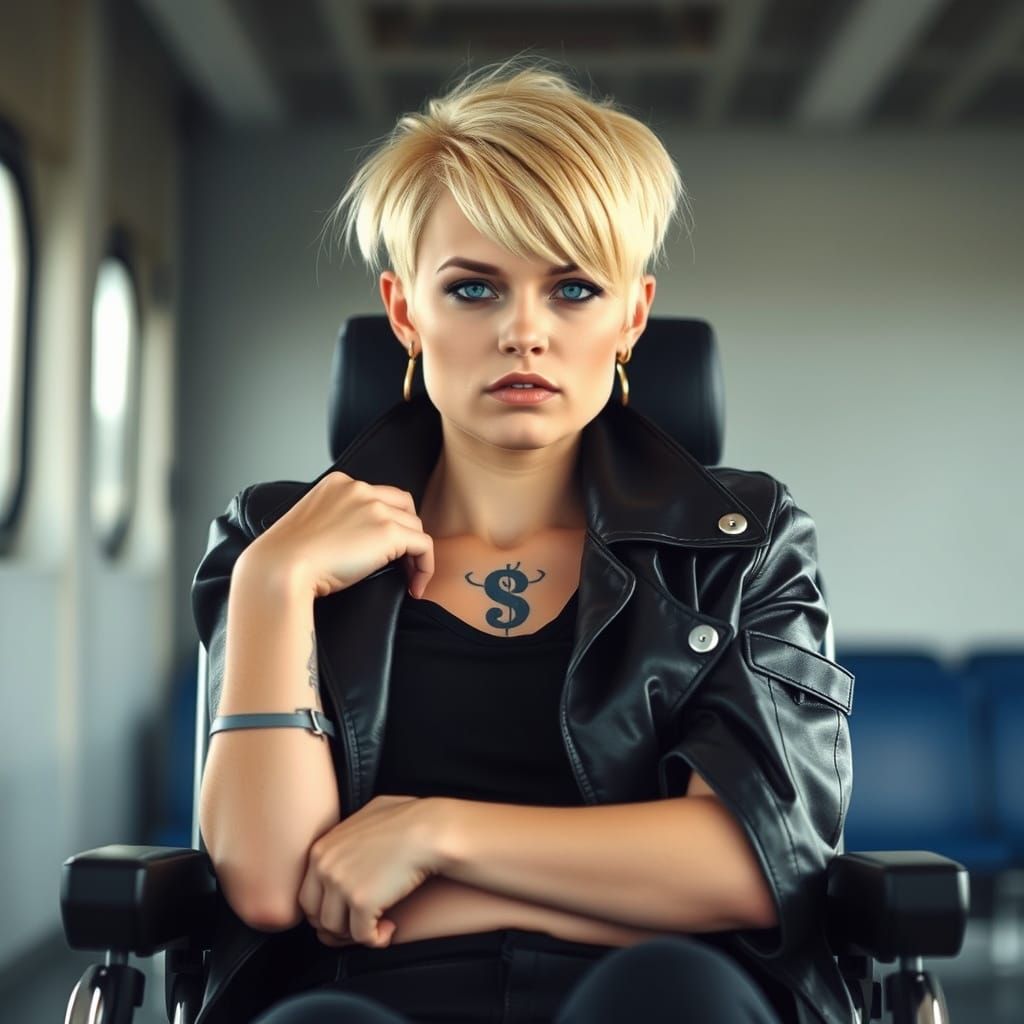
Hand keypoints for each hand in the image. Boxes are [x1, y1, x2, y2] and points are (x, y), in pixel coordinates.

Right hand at [244, 471, 434, 599]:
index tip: (382, 549)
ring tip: (408, 579)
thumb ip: (334, 521)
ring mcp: (375, 508)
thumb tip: (353, 544)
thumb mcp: (309, 527)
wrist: (281, 569)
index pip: (378, 495)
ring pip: (415, 527)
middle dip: (407, 533)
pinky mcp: (388, 532)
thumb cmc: (286, 559)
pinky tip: (415, 587)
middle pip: (403, 506)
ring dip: (415, 554)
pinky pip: (424, 546)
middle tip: (402, 562)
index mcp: (338, 484)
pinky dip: (425, 567)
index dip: (387, 522)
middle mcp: (359, 489)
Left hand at [298, 794, 442, 948]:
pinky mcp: (361, 901)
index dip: (330, 909)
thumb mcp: (367, 816)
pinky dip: (376, 939)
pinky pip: (362, 936)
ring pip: (336, 929)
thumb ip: (347, 835)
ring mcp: (340, 884)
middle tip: (362, 923)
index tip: (349, 912)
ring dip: (358, 932)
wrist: (430, 829)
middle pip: (317, 916)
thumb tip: (347, 844)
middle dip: (339, 925)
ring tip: (379, 924)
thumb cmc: (408, 819)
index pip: (308, 895)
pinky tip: (390, 929)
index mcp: (321, 849)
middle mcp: (324, 866)